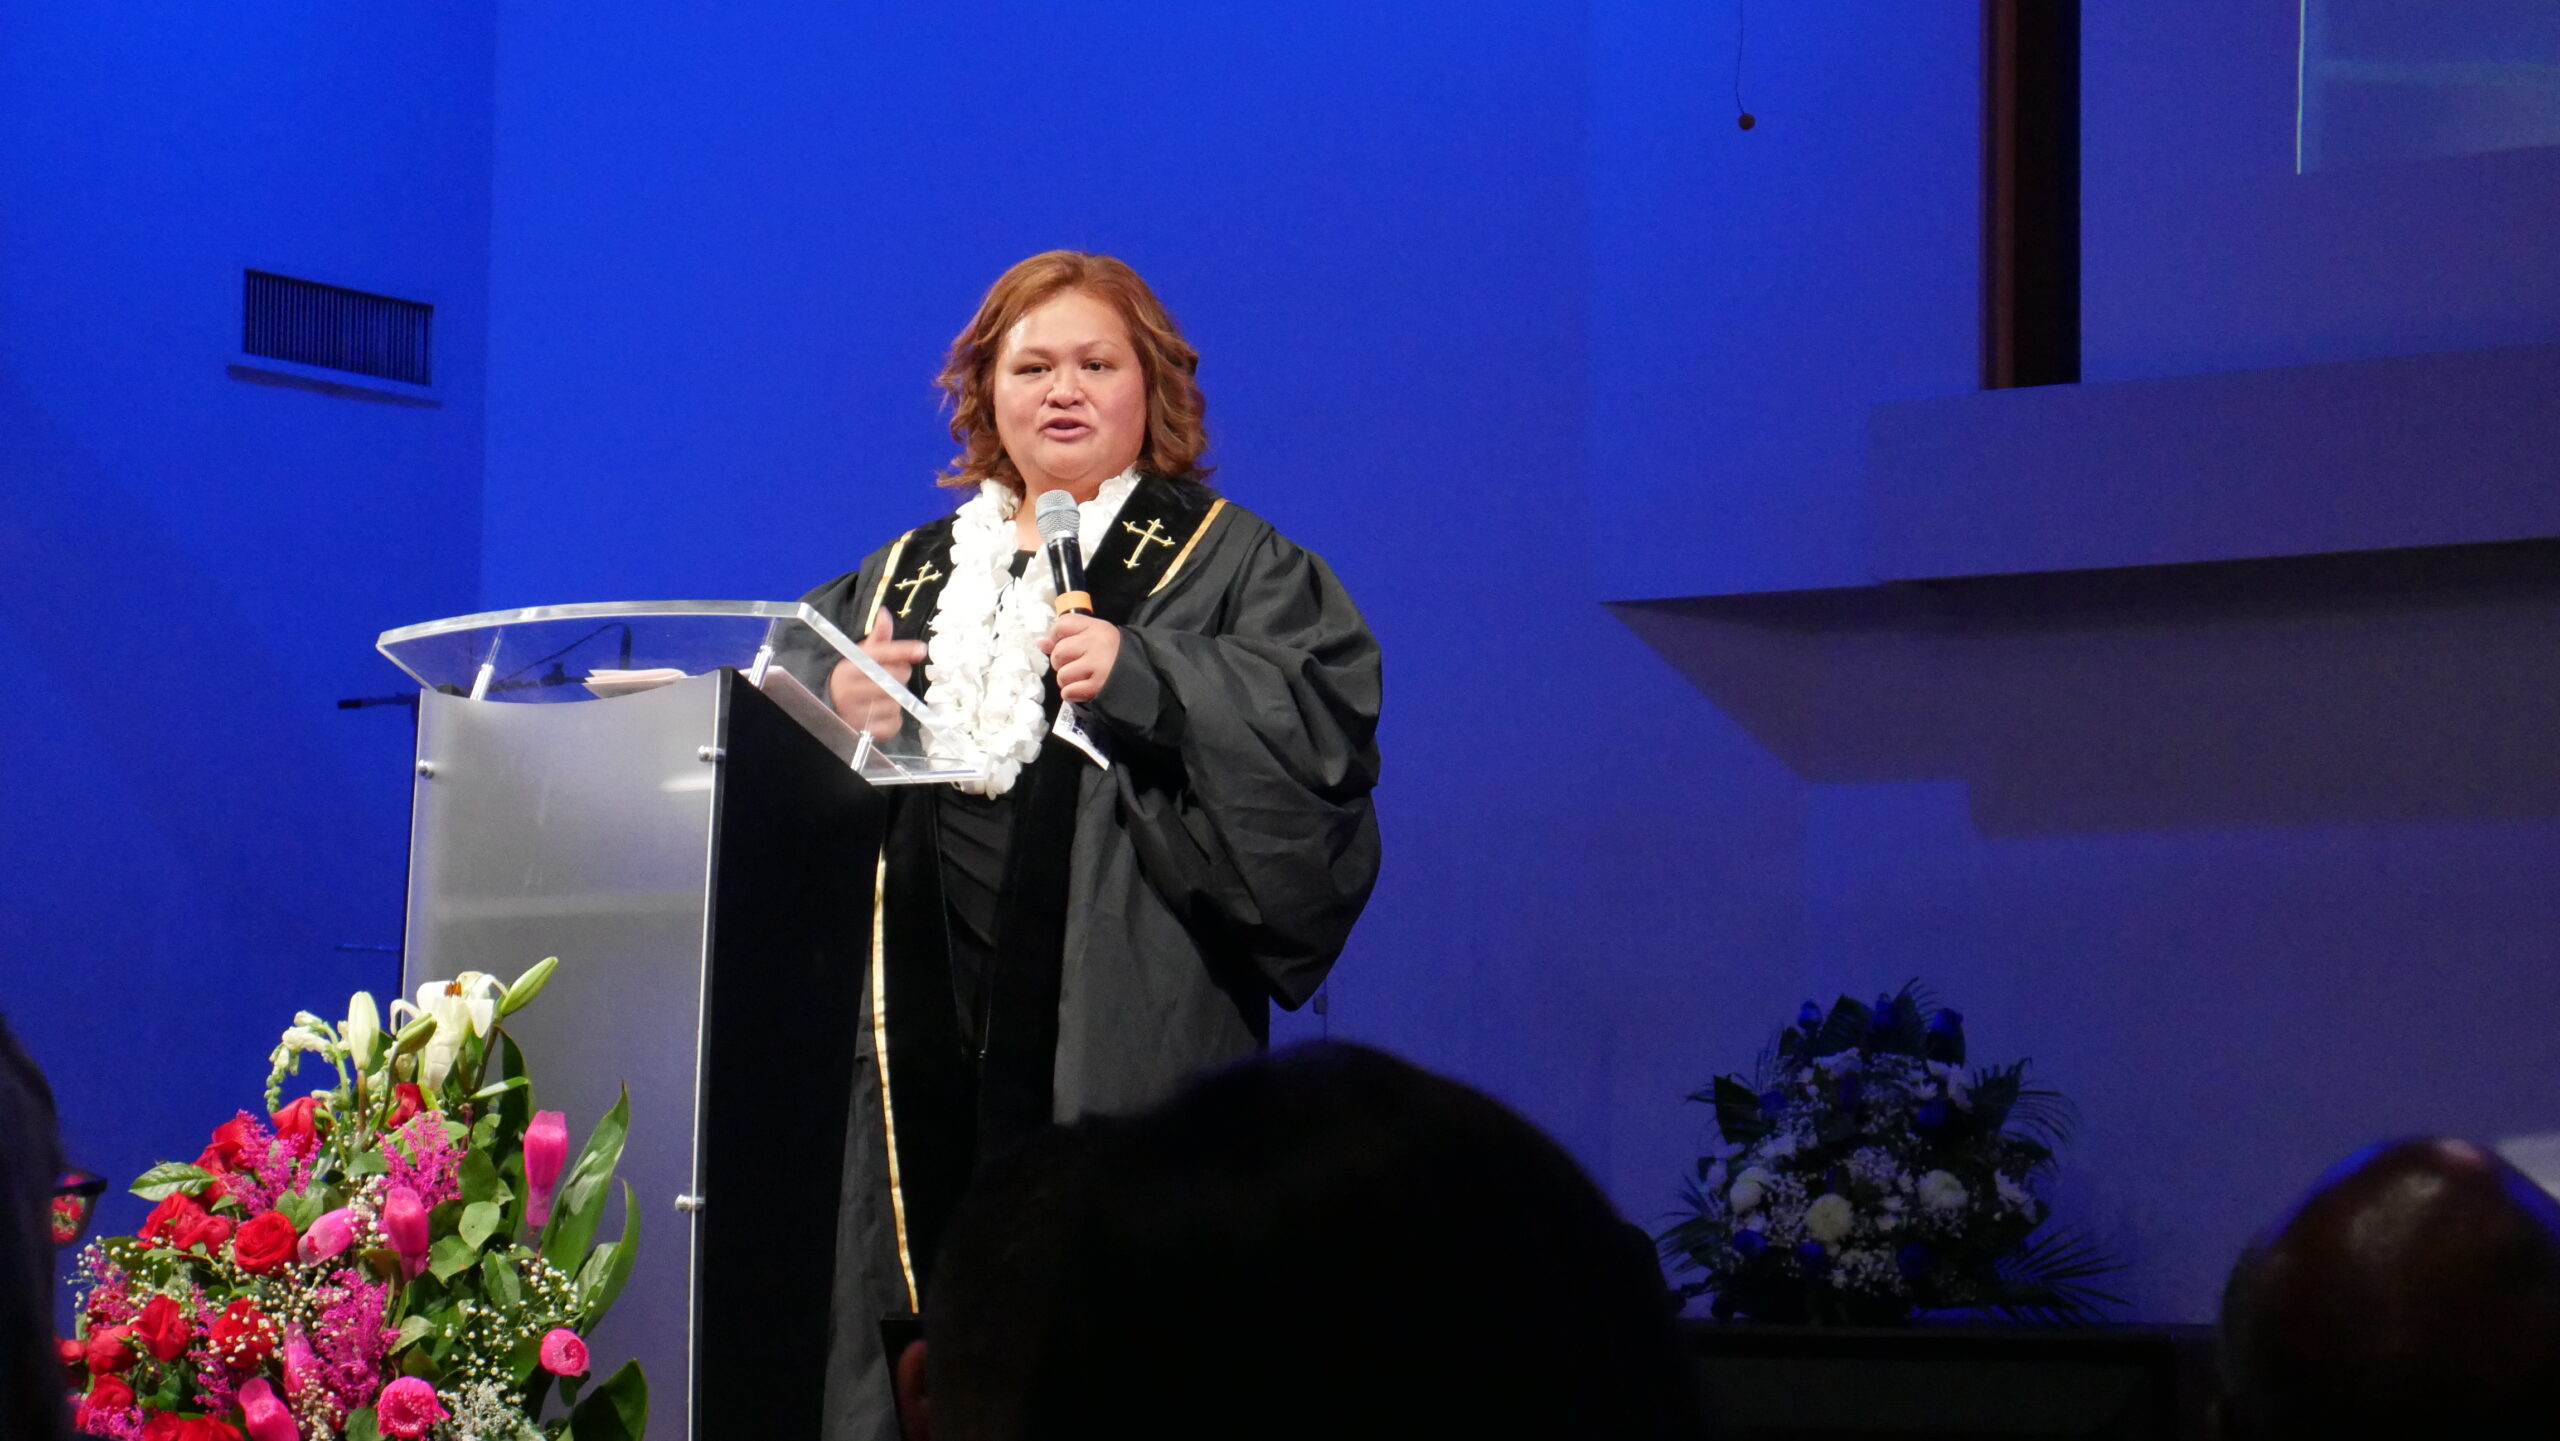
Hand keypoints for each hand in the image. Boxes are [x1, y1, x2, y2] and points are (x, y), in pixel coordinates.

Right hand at [829, 608, 927, 741]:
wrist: (826, 709)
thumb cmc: (848, 679)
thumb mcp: (857, 657)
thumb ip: (877, 639)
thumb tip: (885, 614)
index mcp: (848, 667)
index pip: (880, 655)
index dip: (902, 650)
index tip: (921, 649)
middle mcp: (850, 690)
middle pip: (895, 678)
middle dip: (900, 674)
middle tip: (892, 674)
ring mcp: (857, 713)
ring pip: (897, 702)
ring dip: (896, 698)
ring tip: (881, 696)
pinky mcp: (865, 732)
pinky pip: (894, 723)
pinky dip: (894, 718)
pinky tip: (882, 712)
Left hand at [1039, 613, 1119, 703]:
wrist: (1141, 671)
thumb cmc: (1113, 652)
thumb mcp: (1094, 635)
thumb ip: (1068, 636)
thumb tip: (1040, 643)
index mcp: (1095, 627)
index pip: (1061, 625)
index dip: (1055, 636)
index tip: (1063, 643)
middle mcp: (1096, 643)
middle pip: (1058, 652)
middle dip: (1060, 662)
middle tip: (1073, 664)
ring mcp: (1097, 665)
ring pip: (1062, 675)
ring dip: (1067, 680)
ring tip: (1079, 678)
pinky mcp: (1097, 686)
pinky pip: (1068, 692)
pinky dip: (1071, 693)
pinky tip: (1082, 689)